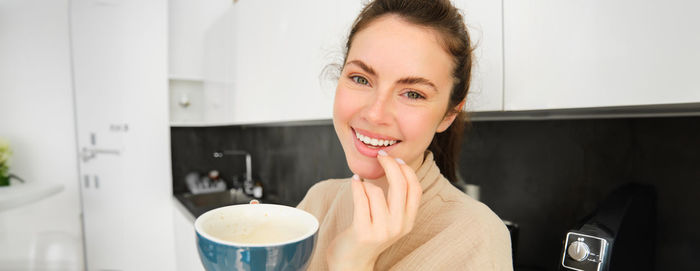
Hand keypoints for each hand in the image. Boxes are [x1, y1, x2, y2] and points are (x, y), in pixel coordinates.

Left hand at [326, 151, 421, 270]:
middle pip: (400, 185)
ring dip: (366, 183)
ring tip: (360, 184)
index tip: (396, 159)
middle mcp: (399, 226)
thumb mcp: (390, 219)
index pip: (415, 188)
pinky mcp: (363, 232)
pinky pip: (360, 198)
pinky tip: (355, 182)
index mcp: (408, 221)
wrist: (352, 262)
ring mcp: (382, 230)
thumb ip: (397, 200)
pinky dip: (356, 186)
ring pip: (376, 191)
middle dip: (389, 164)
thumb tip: (397, 165)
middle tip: (380, 156)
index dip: (406, 169)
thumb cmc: (369, 234)